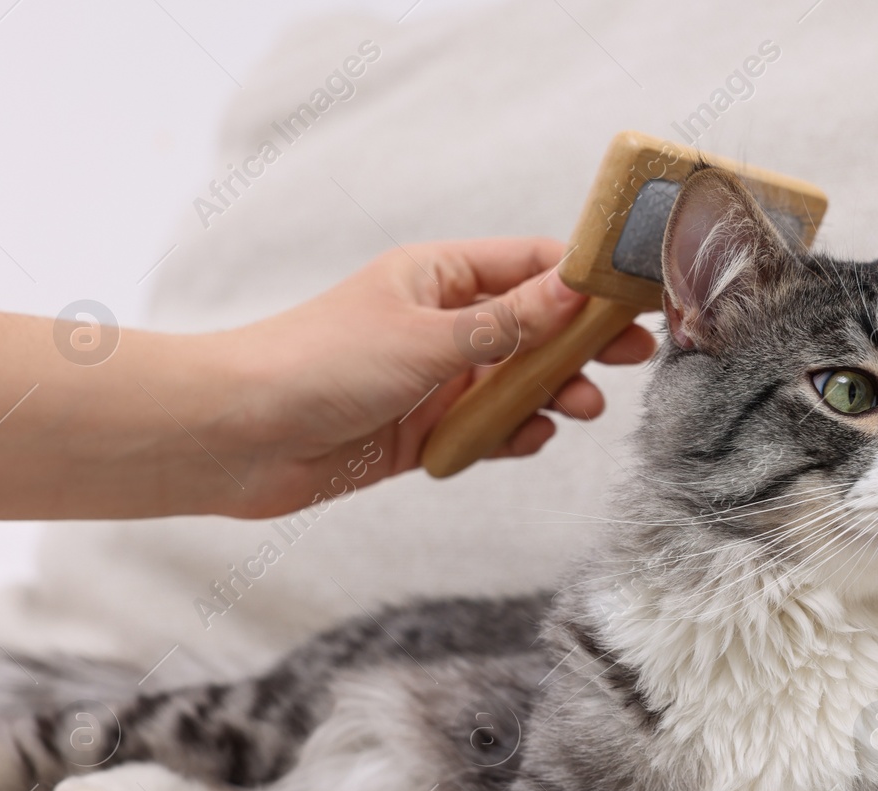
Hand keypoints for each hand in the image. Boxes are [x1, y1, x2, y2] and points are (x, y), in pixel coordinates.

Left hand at [207, 238, 654, 517]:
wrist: (239, 437)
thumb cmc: (319, 363)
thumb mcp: (430, 337)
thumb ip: (511, 321)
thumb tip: (579, 287)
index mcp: (438, 277)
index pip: (531, 265)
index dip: (586, 279)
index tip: (637, 296)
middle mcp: (441, 323)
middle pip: (534, 327)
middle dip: (582, 343)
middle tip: (635, 357)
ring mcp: (434, 380)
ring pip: (515, 382)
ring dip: (553, 393)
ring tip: (585, 407)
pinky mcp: (423, 433)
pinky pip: (486, 430)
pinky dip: (513, 435)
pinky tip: (532, 438)